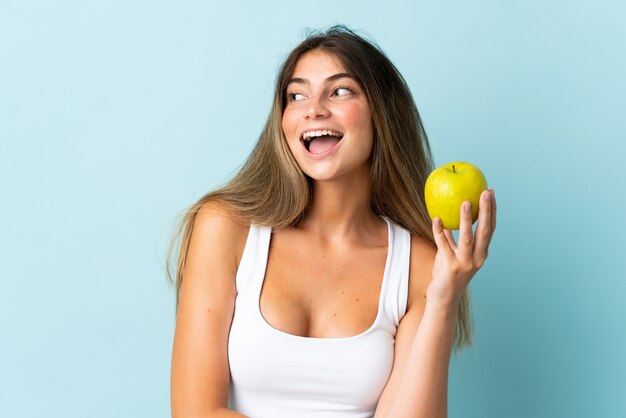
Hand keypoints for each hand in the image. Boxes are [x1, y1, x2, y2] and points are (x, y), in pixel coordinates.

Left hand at [426, 189, 496, 308]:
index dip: (492, 210)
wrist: (443, 299)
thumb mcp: (451, 253)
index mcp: (481, 253)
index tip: (490, 193)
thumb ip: (451, 238)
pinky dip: (439, 232)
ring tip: (464, 202)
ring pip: (467, 238)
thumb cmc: (447, 274)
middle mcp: (477, 258)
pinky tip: (436, 218)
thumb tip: (444, 216)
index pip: (490, 228)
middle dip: (486, 211)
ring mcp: (465, 263)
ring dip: (466, 219)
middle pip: (485, 230)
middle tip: (485, 192)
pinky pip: (444, 245)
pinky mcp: (451, 267)